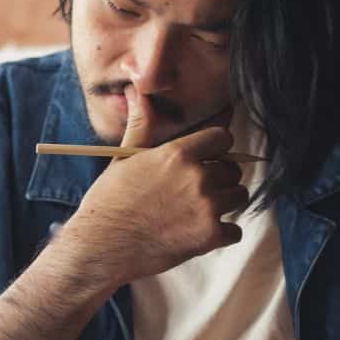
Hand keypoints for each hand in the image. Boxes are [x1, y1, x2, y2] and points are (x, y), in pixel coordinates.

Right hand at [56, 86, 248, 287]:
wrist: (101, 246)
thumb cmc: (109, 202)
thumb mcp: (123, 159)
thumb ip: (141, 125)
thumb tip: (137, 92)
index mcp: (177, 154)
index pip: (222, 138)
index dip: (215, 147)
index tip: (206, 158)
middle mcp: (197, 178)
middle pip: (232, 169)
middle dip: (219, 178)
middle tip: (194, 190)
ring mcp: (206, 208)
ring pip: (238, 196)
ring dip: (223, 203)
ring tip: (196, 210)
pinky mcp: (209, 237)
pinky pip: (235, 230)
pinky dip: (222, 233)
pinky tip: (197, 232)